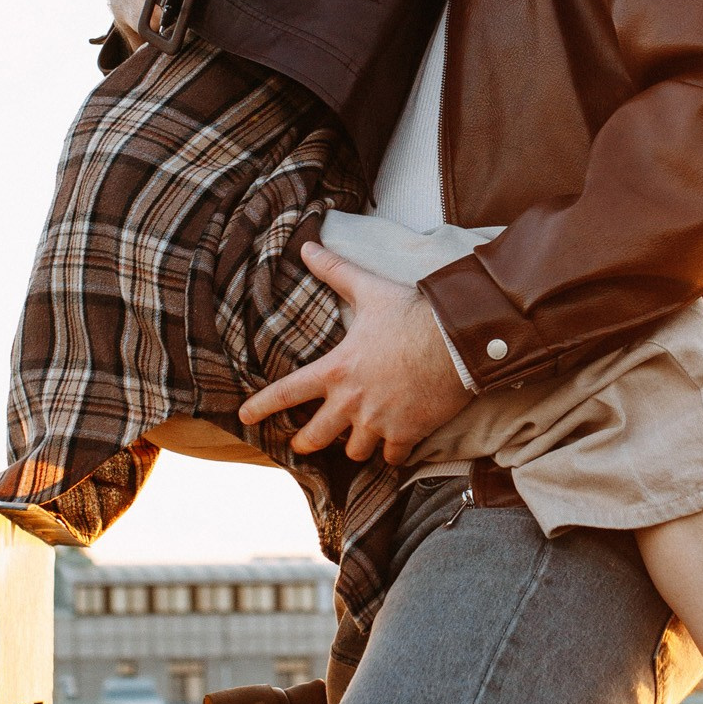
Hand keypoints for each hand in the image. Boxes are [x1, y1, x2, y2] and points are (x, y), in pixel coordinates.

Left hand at [237, 244, 467, 463]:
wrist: (457, 341)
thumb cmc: (411, 315)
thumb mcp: (369, 290)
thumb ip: (335, 271)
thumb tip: (306, 246)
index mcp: (336, 370)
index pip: (286, 393)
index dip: (261, 406)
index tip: (245, 418)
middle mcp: (351, 402)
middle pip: (315, 437)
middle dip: (305, 443)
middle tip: (303, 444)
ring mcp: (378, 422)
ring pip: (355, 452)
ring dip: (355, 446)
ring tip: (359, 439)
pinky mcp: (406, 433)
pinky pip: (392, 457)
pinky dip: (392, 453)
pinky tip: (395, 445)